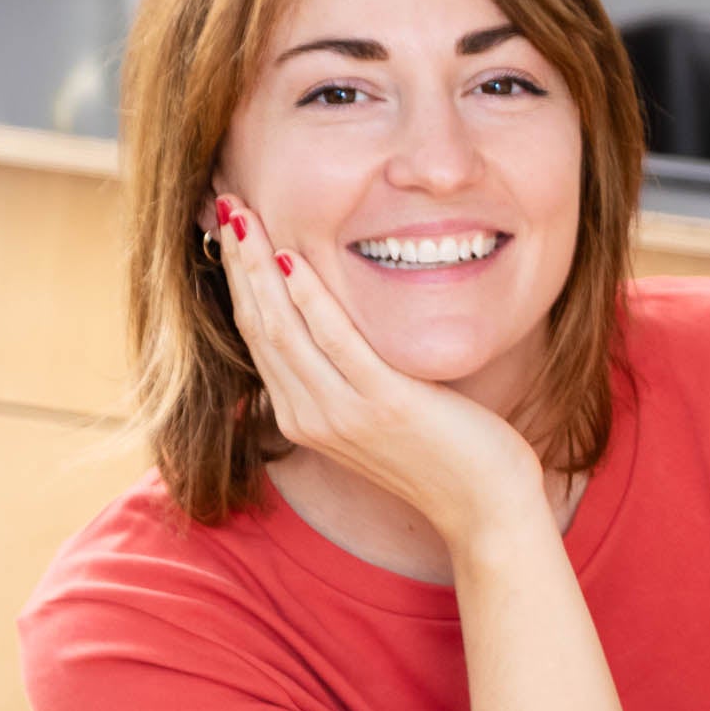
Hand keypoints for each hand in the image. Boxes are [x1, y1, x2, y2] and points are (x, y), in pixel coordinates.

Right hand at [213, 195, 545, 551]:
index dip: (238, 281)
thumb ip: (348, 380)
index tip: (229, 230)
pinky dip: (310, 297)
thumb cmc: (443, 456)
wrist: (485, 508)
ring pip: (282, 328)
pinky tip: (291, 258)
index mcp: (304, 418)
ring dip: (257, 267)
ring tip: (242, 214)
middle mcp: (311, 417)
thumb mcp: (380, 417)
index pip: (257, 337)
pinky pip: (337, 341)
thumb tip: (335, 330)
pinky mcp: (384, 405)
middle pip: (259, 325)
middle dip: (236, 262)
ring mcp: (344, 413)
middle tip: (224, 202)